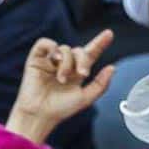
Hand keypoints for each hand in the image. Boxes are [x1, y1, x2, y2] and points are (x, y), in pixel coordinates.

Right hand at [5, 28, 114, 143]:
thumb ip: (101, 84)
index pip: (90, 54)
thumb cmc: (61, 109)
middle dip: (83, 60)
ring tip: (62, 79)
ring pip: (64, 49)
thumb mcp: (86, 98)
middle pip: (79, 51)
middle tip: (83, 73)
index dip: (100, 43)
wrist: (40, 115)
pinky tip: (55, 59)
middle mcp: (65, 65)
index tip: (109, 34)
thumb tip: (112, 68)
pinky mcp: (36, 59)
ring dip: (67, 63)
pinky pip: (45, 43)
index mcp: (77, 72)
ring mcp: (51, 61)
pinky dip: (51, 47)